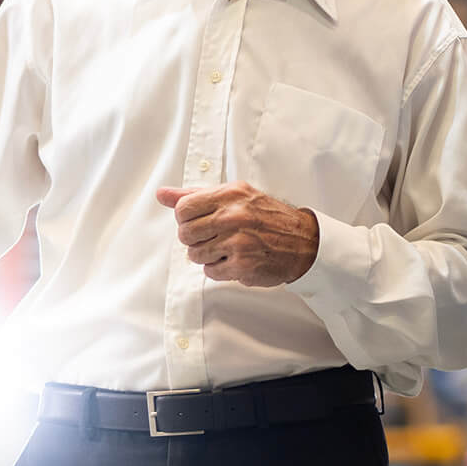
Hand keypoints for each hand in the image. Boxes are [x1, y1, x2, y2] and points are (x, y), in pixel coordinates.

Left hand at [156, 182, 319, 286]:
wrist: (304, 241)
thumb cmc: (267, 216)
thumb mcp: (235, 195)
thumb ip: (196, 195)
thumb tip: (162, 194)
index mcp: (230, 195)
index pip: (182, 209)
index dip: (186, 219)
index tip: (199, 221)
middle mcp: (233, 217)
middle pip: (185, 234)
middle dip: (195, 238)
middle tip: (213, 236)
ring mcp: (237, 242)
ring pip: (194, 255)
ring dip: (206, 255)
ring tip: (226, 248)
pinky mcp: (242, 266)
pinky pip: (210, 272)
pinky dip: (219, 269)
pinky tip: (235, 259)